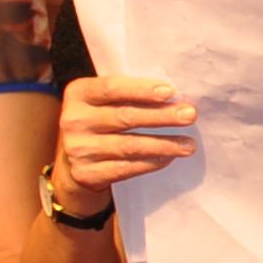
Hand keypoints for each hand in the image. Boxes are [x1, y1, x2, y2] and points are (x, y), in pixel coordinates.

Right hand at [53, 76, 196, 207]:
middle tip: (190, 115)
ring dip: (163, 144)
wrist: (73, 161)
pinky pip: (125, 169)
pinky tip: (168, 158)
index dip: (141, 90)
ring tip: (188, 145)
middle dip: (161, 116)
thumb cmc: (100, 121)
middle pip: (124, 117)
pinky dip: (150, 163)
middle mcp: (73, 120)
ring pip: (128, 146)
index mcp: (78, 93)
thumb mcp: (104, 101)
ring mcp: (78, 149)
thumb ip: (128, 95)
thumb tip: (174, 96)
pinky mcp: (86, 174)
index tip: (170, 92)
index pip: (111, 88)